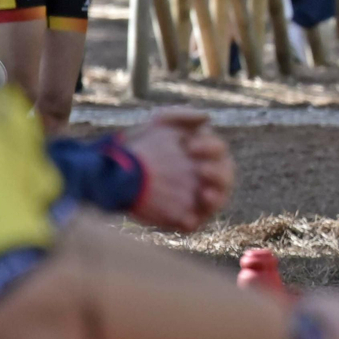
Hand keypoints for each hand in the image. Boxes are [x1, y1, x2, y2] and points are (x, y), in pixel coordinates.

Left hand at [123, 109, 233, 231]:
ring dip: (216, 198)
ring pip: (217, 201)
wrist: (113, 172)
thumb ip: (183, 115)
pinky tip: (186, 218)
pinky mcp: (180, 217)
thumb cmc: (141, 144)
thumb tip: (208, 118)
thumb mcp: (159, 123)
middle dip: (219, 174)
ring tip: (205, 194)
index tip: (189, 146)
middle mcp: (204, 177)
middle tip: (202, 170)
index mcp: (204, 155)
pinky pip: (194, 223)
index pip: (219, 151)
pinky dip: (193, 221)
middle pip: (226, 176)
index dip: (210, 147)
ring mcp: (194, 198)